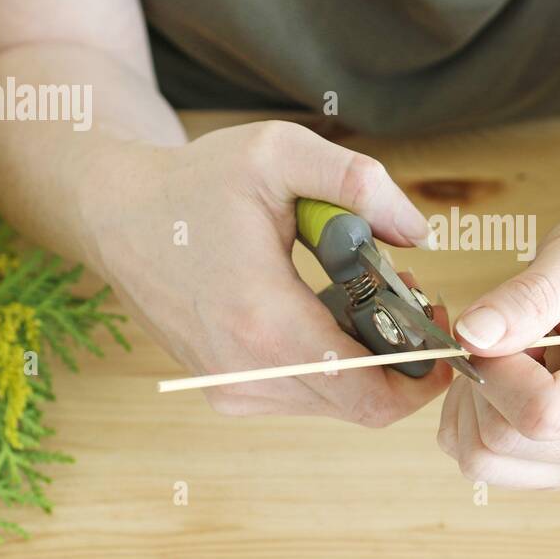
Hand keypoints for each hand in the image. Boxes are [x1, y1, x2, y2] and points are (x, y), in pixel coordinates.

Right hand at [83, 120, 452, 423]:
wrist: (118, 216)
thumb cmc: (198, 182)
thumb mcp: (280, 153)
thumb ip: (358, 182)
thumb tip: (419, 233)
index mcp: (262, 321)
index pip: (369, 393)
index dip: (424, 373)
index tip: (441, 324)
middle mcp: (245, 372)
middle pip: (362, 405)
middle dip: (403, 359)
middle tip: (412, 299)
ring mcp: (232, 390)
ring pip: (336, 404)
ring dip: (368, 361)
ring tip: (366, 293)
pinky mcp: (227, 393)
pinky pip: (306, 396)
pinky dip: (333, 364)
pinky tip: (325, 310)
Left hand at [437, 212, 559, 488]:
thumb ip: (531, 295)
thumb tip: (474, 337)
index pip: (541, 413)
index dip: (497, 368)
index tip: (501, 324)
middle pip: (502, 441)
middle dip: (482, 380)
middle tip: (507, 334)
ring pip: (482, 460)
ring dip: (471, 402)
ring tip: (508, 355)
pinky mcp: (555, 472)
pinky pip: (479, 462)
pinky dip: (470, 418)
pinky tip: (503, 380)